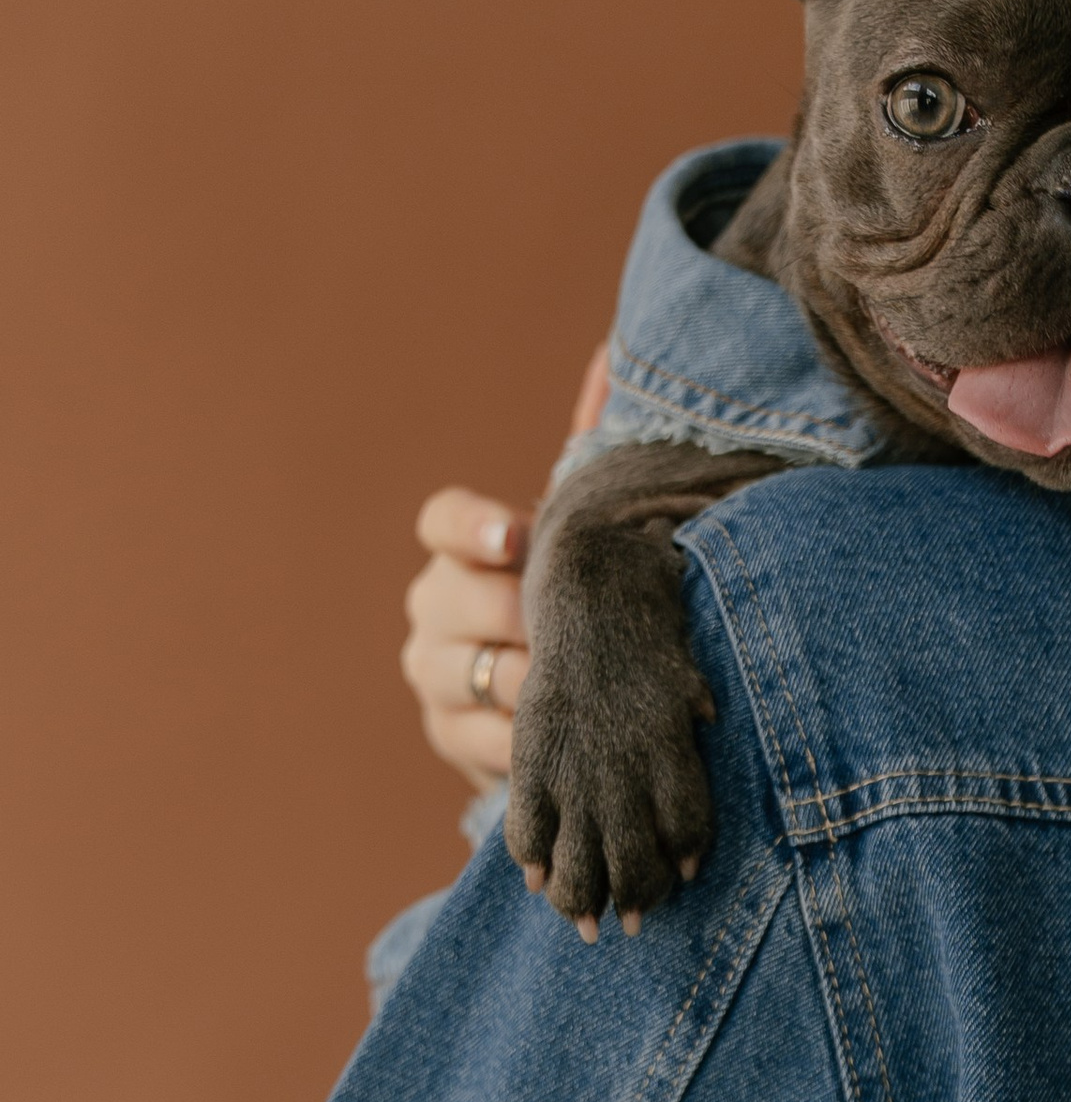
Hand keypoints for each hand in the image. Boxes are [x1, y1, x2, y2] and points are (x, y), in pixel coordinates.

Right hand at [400, 345, 611, 789]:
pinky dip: (535, 743)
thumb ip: (590, 452)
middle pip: (458, 602)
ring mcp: (434, 678)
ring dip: (535, 683)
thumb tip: (608, 359)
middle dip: (525, 617)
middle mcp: (432, 610)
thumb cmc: (584, 599)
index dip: (471, 528)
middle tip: (579, 627)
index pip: (441, 522)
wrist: (570, 701)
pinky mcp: (452, 739)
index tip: (516, 538)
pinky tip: (579, 743)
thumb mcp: (587, 534)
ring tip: (590, 690)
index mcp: (459, 551)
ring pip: (474, 676)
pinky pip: (490, 742)